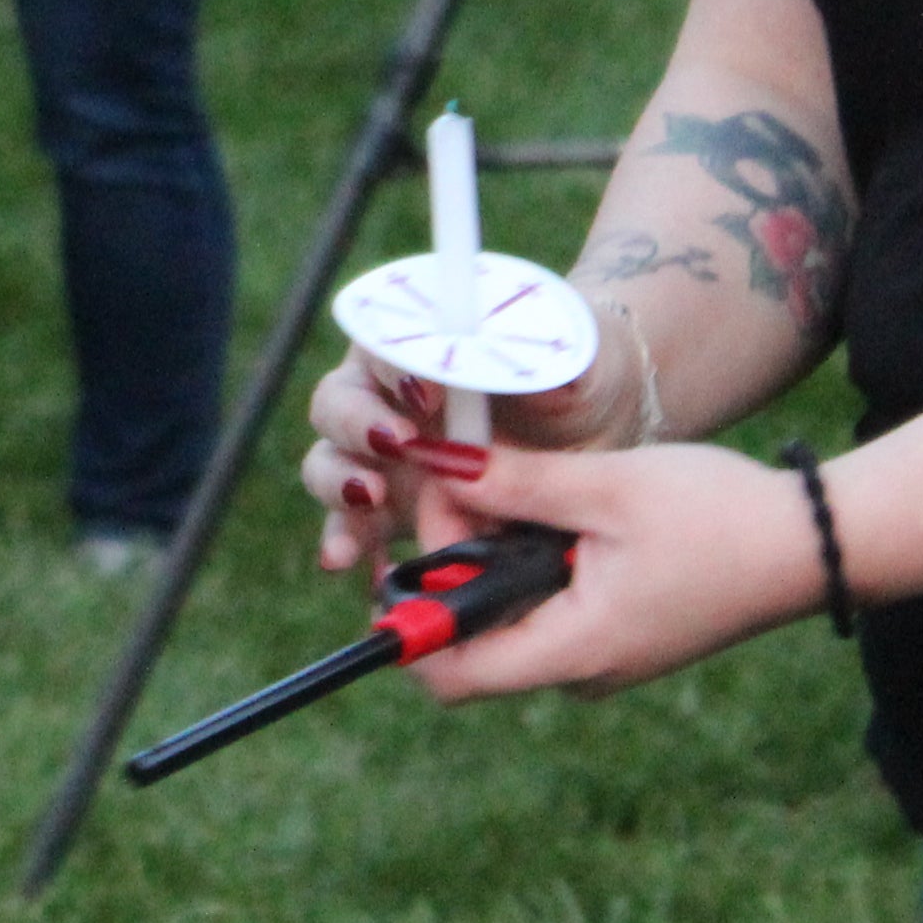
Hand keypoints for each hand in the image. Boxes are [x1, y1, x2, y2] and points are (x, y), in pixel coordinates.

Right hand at [301, 307, 635, 574]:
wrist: (592, 429)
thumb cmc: (577, 371)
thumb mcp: (579, 358)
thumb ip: (558, 365)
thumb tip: (550, 378)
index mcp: (418, 344)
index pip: (385, 345)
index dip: (395, 367)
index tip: (430, 393)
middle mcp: (385, 398)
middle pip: (337, 404)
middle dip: (357, 425)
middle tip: (396, 444)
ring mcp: (382, 460)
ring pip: (330, 467)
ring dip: (339, 486)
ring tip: (368, 502)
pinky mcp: (392, 513)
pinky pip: (357, 535)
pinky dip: (358, 553)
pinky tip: (378, 578)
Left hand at [394, 437, 819, 702]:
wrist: (812, 544)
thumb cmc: (718, 516)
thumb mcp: (609, 486)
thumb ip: (516, 483)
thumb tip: (435, 466)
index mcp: (573, 651)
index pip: (448, 673)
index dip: (412, 609)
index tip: (433, 524)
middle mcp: (580, 671)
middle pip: (472, 638)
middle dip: (455, 560)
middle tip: (477, 480)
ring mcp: (600, 658)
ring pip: (508, 618)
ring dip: (496, 553)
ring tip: (522, 485)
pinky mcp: (617, 636)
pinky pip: (546, 610)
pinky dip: (532, 560)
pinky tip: (560, 508)